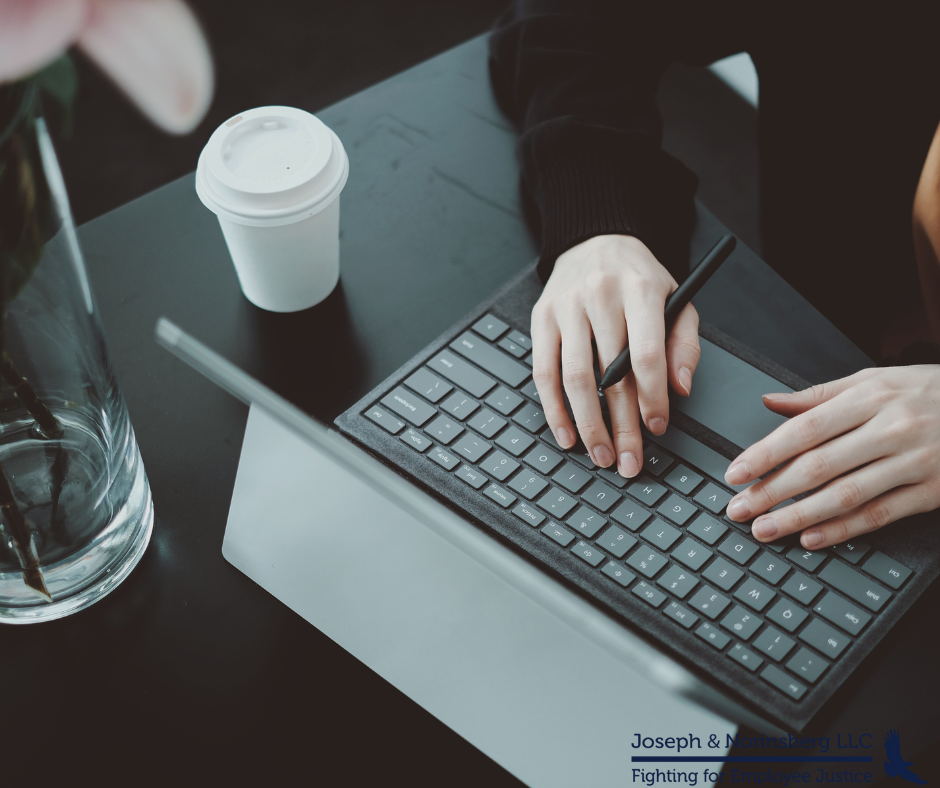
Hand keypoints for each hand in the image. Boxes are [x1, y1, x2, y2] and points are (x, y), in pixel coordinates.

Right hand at [531, 234, 700, 475]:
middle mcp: (599, 296)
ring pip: (574, 378)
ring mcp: (566, 308)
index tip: (657, 428)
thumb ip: (684, 344)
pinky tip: (566, 434)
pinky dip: (554, 409)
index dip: (652, 397)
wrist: (595, 239)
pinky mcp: (541, 318)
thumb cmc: (639, 279)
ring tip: (600, 455)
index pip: (645, 354)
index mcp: (640, 290)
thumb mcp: (677, 299)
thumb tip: (679, 389)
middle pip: (609, 374)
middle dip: (621, 425)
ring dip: (587, 424)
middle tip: (628, 460)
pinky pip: (543, 372)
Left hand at [724, 365, 939, 548]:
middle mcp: (890, 429)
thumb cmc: (927, 392)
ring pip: (846, 494)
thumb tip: (769, 402)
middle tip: (738, 509)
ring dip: (799, 515)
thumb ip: (819, 395)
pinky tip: (812, 539)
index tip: (735, 473)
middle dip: (772, 491)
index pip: (804, 430)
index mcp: (869, 397)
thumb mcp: (875, 380)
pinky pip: (881, 514)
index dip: (765, 454)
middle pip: (819, 466)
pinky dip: (844, 529)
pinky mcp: (932, 490)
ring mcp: (913, 462)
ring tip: (765, 529)